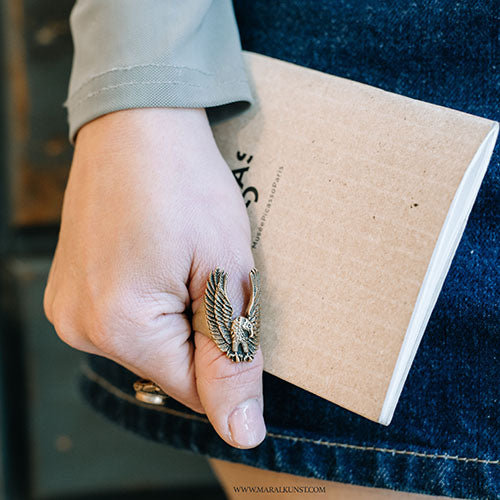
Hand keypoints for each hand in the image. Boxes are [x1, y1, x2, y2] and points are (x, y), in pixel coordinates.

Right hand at [43, 108, 265, 448]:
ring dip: (180, 316)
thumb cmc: (186, 185)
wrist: (139, 124)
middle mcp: (81, 327)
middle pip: (170, 367)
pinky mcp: (73, 290)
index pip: (194, 390)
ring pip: (151, 344)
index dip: (228, 357)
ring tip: (183, 259)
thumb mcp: (226, 274)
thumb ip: (230, 361)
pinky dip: (156, 303)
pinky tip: (161, 259)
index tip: (236, 311)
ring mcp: (70, 308)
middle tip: (209, 272)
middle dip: (203, 331)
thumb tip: (241, 433)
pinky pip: (128, 322)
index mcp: (120, 326)